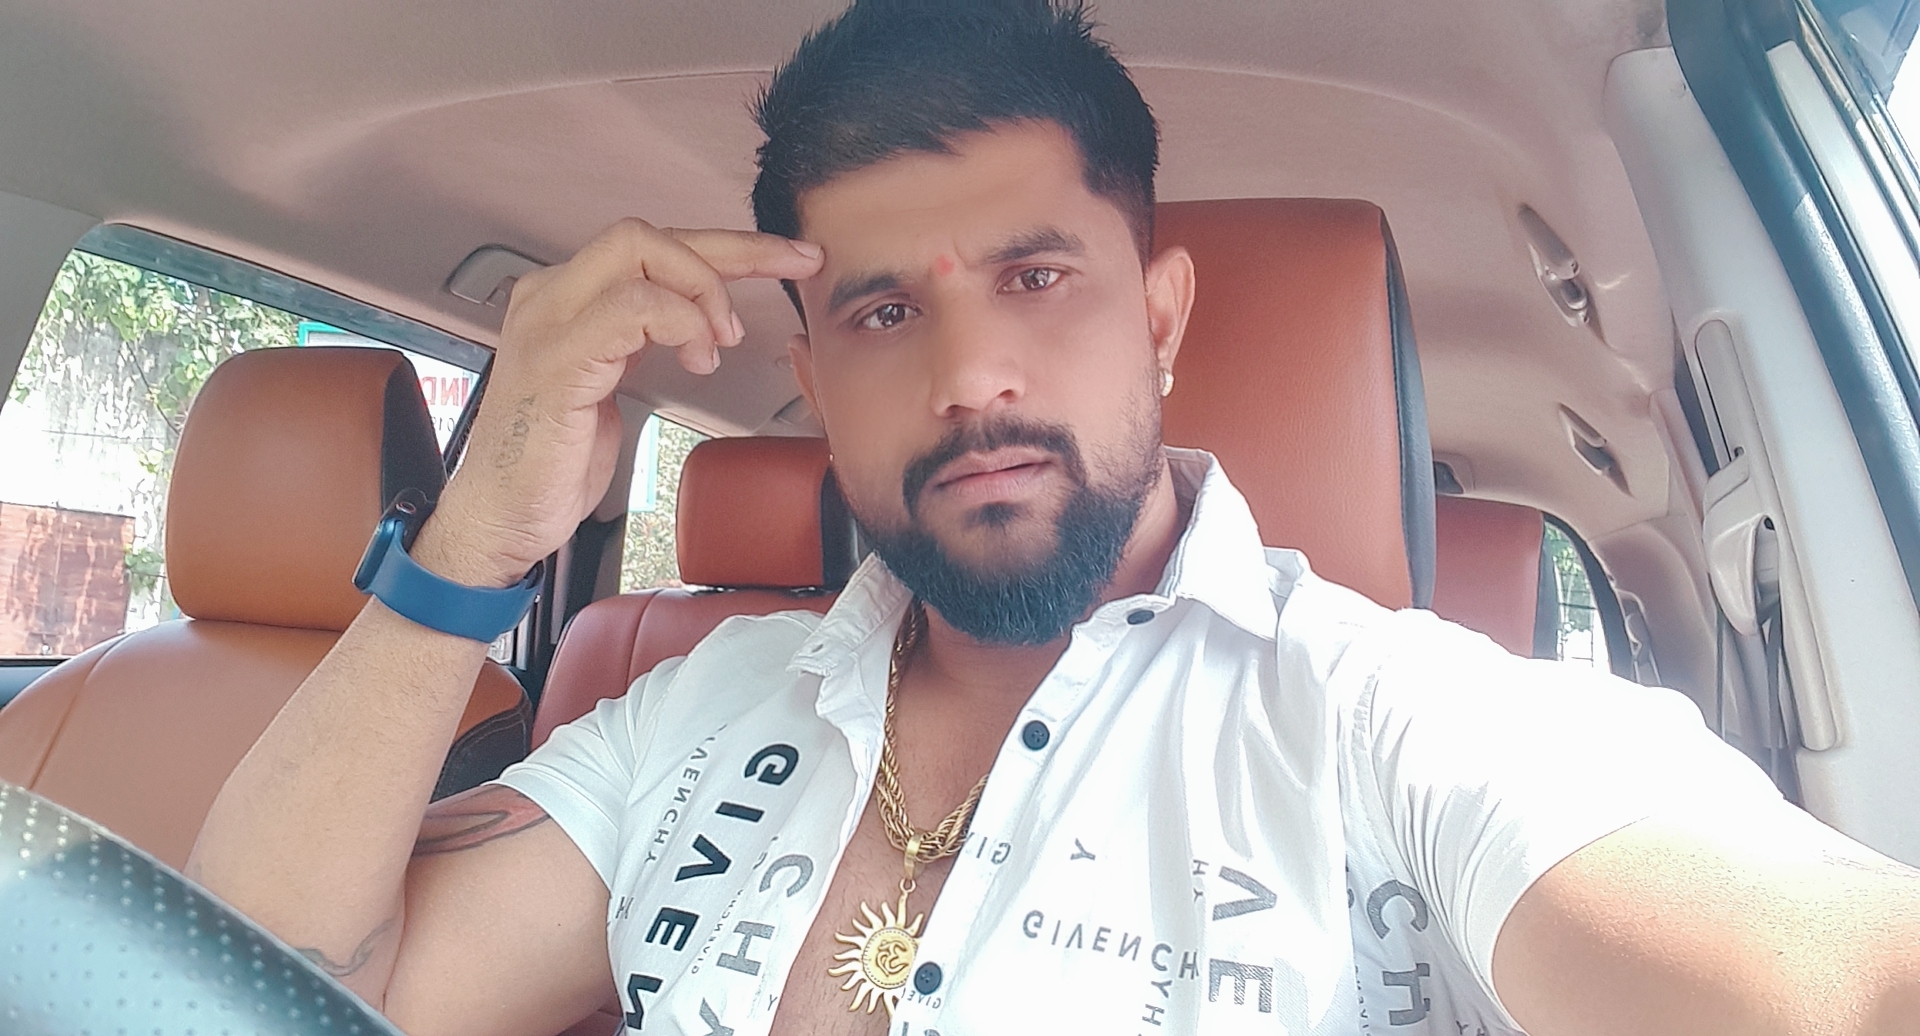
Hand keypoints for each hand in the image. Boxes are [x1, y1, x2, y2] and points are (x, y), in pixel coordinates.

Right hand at [414, 219, 823, 586]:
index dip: (731, 246)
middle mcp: (550, 295)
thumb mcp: (608, 385)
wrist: (498, 518)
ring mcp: (548, 322)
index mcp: (564, 298)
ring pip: (640, 251)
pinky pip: (631, 308)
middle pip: (650, 235)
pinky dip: (680, 323)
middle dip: (734, 251)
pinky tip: (697, 358)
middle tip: (782, 281)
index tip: (789, 258)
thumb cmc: (548, 464)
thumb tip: (698, 322)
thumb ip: (641, 341)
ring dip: (704, 292)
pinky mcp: (556, 360)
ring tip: (718, 346)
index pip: (652, 246)